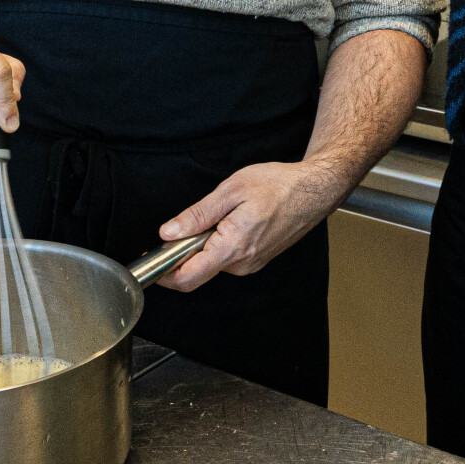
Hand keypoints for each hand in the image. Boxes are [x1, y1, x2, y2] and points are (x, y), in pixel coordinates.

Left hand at [153, 161, 347, 290]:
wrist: (315, 190)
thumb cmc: (279, 185)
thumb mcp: (231, 190)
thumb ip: (198, 215)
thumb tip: (169, 232)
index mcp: (233, 247)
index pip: (187, 278)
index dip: (163, 273)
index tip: (149, 259)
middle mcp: (242, 264)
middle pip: (196, 272)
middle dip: (180, 255)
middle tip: (176, 230)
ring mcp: (251, 265)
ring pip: (211, 265)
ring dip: (201, 248)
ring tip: (212, 218)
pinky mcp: (256, 260)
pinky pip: (226, 259)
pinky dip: (216, 246)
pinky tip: (226, 224)